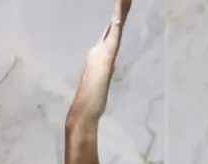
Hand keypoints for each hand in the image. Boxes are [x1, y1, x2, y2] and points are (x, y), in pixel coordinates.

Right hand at [67, 0, 131, 126]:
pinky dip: (116, 26)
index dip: (118, 19)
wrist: (84, 110)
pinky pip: (112, 39)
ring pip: (115, 28)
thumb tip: (102, 74)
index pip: (113, 33)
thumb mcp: (100, 87)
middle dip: (121, 9)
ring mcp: (102, 54)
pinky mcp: (104, 59)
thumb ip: (100, 77)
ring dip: (120, 12)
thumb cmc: (90, 103)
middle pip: (115, 26)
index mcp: (102, 55)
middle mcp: (101, 51)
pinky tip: (119, 17)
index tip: (124, 4)